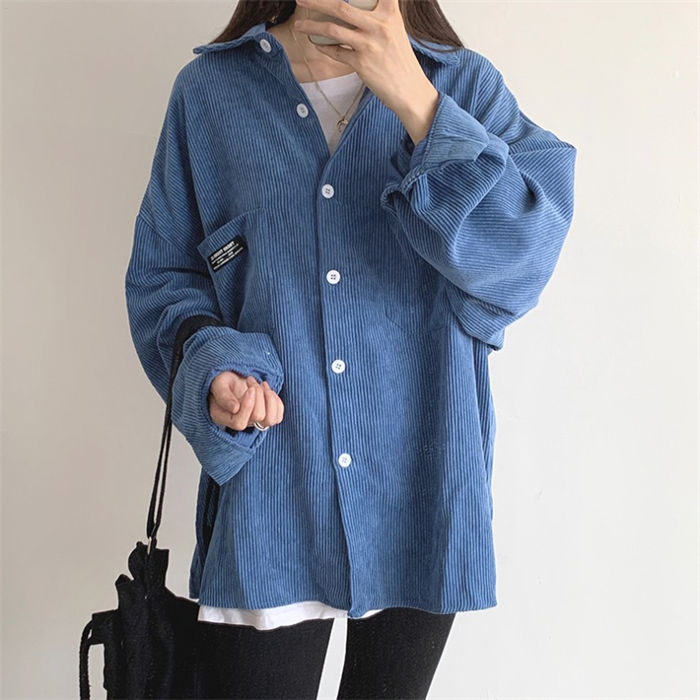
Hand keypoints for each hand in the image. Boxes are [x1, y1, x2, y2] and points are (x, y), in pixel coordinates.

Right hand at [208, 371, 283, 431]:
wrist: (233, 380)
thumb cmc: (224, 382)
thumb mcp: (219, 384)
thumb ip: (223, 395)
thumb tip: (235, 408)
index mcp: (224, 418)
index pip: (239, 423)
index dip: (247, 406)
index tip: (250, 389)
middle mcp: (240, 423)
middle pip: (258, 417)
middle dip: (259, 395)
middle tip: (250, 380)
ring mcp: (254, 422)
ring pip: (271, 420)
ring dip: (270, 398)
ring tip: (262, 384)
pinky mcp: (266, 418)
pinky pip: (278, 417)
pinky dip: (276, 401)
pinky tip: (267, 390)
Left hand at [293, 0, 437, 125]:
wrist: (409, 89)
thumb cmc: (400, 60)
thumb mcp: (395, 30)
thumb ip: (380, 16)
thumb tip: (354, 8)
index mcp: (390, 13)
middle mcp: (379, 25)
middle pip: (341, 6)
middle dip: (316, 1)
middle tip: (300, 0)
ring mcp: (369, 44)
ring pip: (333, 30)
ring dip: (312, 27)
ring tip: (299, 26)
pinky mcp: (361, 63)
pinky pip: (336, 52)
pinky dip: (324, 47)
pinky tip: (316, 44)